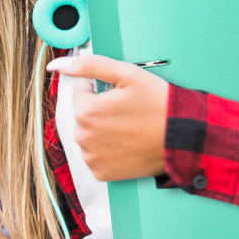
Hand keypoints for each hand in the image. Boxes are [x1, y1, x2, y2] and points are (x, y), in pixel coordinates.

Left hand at [47, 54, 168, 181]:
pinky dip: (108, 149)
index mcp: (85, 110)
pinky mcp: (102, 173)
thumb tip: (56, 65)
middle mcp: (82, 137)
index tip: (122, 96)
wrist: (182, 139)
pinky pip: (96, 155)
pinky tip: (126, 144)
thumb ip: (88, 65)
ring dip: (103, 129)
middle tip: (129, 111)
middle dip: (101, 110)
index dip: (102, 89)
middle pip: (84, 114)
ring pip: (89, 134)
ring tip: (129, 128)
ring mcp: (91, 157)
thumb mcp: (126, 74)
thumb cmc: (158, 104)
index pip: (82, 91)